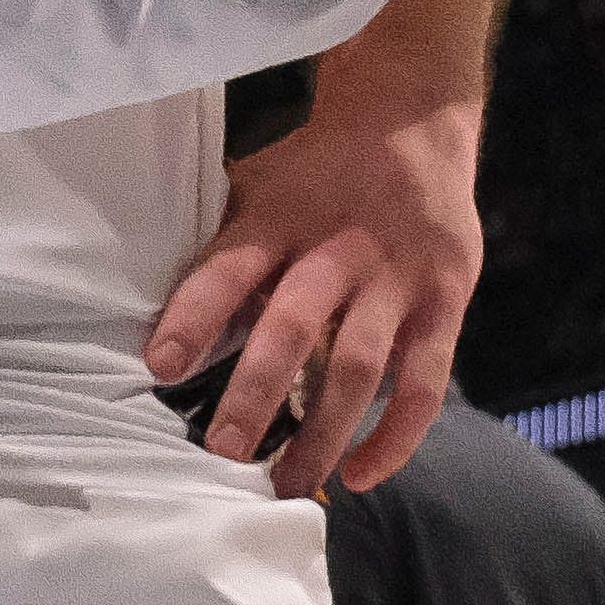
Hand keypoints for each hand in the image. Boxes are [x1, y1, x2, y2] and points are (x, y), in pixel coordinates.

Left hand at [146, 85, 484, 497]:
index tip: (159, 367)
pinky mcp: (445, 303)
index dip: (192, 317)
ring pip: (358, 366)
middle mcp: (338, 250)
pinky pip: (424, 383)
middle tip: (224, 453)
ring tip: (286, 483)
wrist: (411, 120)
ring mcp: (397, 279)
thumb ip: (226, 246)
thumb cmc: (316, 169)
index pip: (228, 269)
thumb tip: (163, 319)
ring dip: (321, 432)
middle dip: (256, 394)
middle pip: (293, 327)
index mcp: (280, 218)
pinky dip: (395, 436)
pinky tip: (360, 477)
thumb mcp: (261, 187)